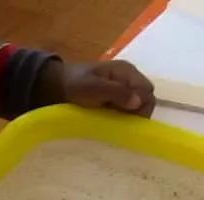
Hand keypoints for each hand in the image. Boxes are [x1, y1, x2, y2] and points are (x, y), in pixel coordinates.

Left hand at [34, 59, 155, 116]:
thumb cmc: (74, 84)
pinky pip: (128, 111)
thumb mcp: (93, 88)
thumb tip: (138, 102)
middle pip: (146, 98)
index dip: (142, 104)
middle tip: (123, 123)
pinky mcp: (117, 100)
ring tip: (117, 124)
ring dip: (131, 117)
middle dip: (138, 112)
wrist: (56, 86)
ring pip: (138, 106)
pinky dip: (125, 118)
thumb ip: (116, 92)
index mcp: (127, 71)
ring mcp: (124, 90)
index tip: (129, 117)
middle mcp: (129, 79)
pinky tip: (115, 124)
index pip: (147, 90)